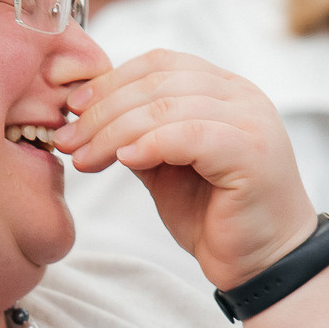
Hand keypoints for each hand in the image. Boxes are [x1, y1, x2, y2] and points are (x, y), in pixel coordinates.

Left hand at [56, 48, 317, 290]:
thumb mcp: (165, 167)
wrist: (262, 263)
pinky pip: (190, 134)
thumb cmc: (215, 216)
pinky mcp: (252, 151)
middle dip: (102, 110)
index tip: (72, 109)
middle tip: (67, 140)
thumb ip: (138, 135)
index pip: (159, 64)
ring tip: (84, 158)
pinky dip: (150, 145)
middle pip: (157, 82)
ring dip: (115, 131)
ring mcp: (251, 120)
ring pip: (167, 107)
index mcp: (223, 89)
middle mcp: (241, 95)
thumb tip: (86, 114)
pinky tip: (124, 162)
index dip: (109, 81)